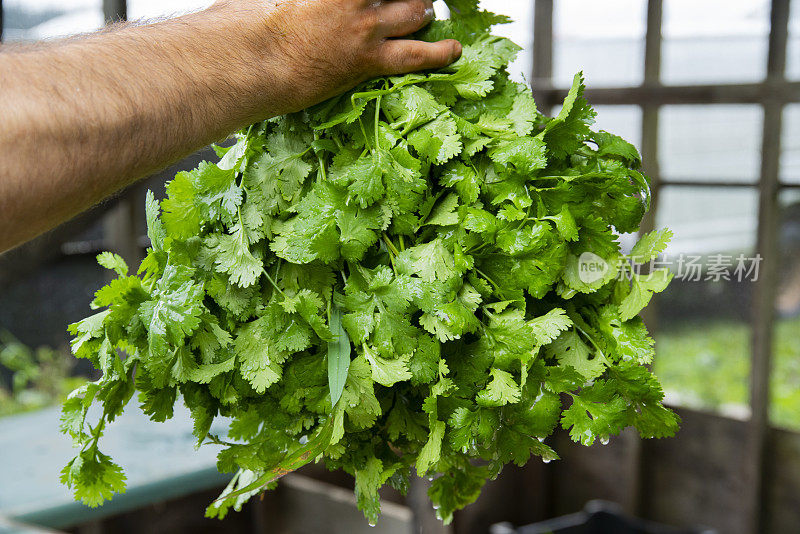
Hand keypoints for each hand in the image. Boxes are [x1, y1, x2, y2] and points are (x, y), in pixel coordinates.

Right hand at [209, 0, 461, 116]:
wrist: (250, 60)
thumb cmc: (250, 21)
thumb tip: (300, 0)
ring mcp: (366, 23)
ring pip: (416, 8)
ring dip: (421, 8)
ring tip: (424, 10)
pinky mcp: (370, 58)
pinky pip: (417, 55)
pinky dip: (439, 53)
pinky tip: (453, 50)